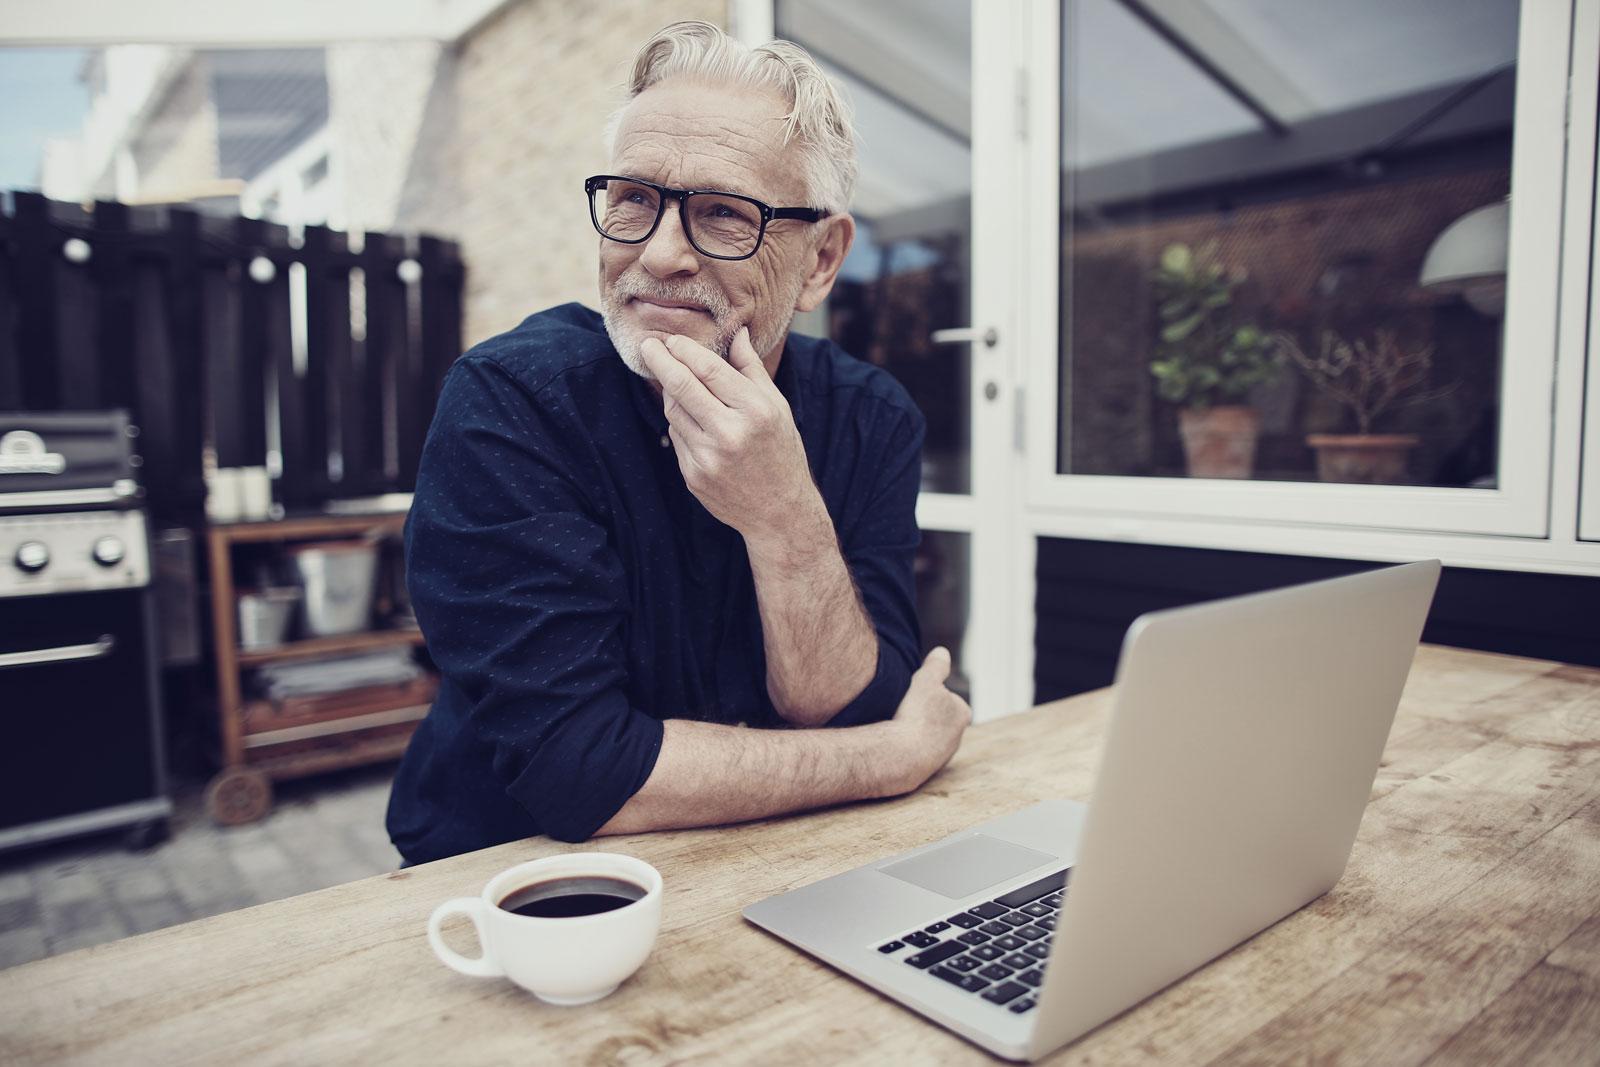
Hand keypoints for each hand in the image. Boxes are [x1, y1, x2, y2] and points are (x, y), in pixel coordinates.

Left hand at [637, 328, 819, 538]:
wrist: (780, 512)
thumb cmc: (781, 451)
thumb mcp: (777, 406)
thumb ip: (751, 369)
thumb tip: (735, 332)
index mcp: (755, 411)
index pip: (708, 368)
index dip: (684, 349)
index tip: (672, 339)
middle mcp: (730, 433)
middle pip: (681, 385)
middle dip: (660, 360)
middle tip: (647, 344)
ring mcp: (708, 458)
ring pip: (673, 411)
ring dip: (669, 392)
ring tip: (674, 381)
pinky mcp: (693, 476)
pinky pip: (676, 437)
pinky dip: (679, 422)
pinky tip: (691, 418)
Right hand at [884, 647, 972, 794]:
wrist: (902, 755)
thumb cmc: (916, 715)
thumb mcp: (926, 679)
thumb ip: (936, 665)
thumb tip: (942, 652)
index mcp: (962, 713)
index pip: (948, 697)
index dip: (928, 692)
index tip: (914, 694)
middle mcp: (956, 737)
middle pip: (937, 718)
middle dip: (922, 713)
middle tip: (903, 709)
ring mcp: (941, 756)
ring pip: (925, 736)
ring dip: (912, 730)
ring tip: (896, 725)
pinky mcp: (925, 770)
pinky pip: (915, 752)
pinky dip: (906, 746)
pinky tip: (893, 741)